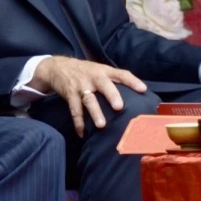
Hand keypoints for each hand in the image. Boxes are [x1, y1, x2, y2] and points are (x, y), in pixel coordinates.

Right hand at [31, 56, 146, 136]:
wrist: (58, 66)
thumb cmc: (85, 71)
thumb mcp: (100, 70)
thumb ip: (114, 80)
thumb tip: (137, 95)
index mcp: (104, 71)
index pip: (121, 74)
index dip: (132, 81)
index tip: (143, 90)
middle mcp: (94, 77)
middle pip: (104, 85)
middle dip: (112, 95)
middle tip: (119, 107)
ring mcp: (81, 86)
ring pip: (89, 99)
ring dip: (95, 113)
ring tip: (101, 125)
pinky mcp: (70, 94)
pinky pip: (74, 110)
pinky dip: (78, 123)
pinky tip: (82, 133)